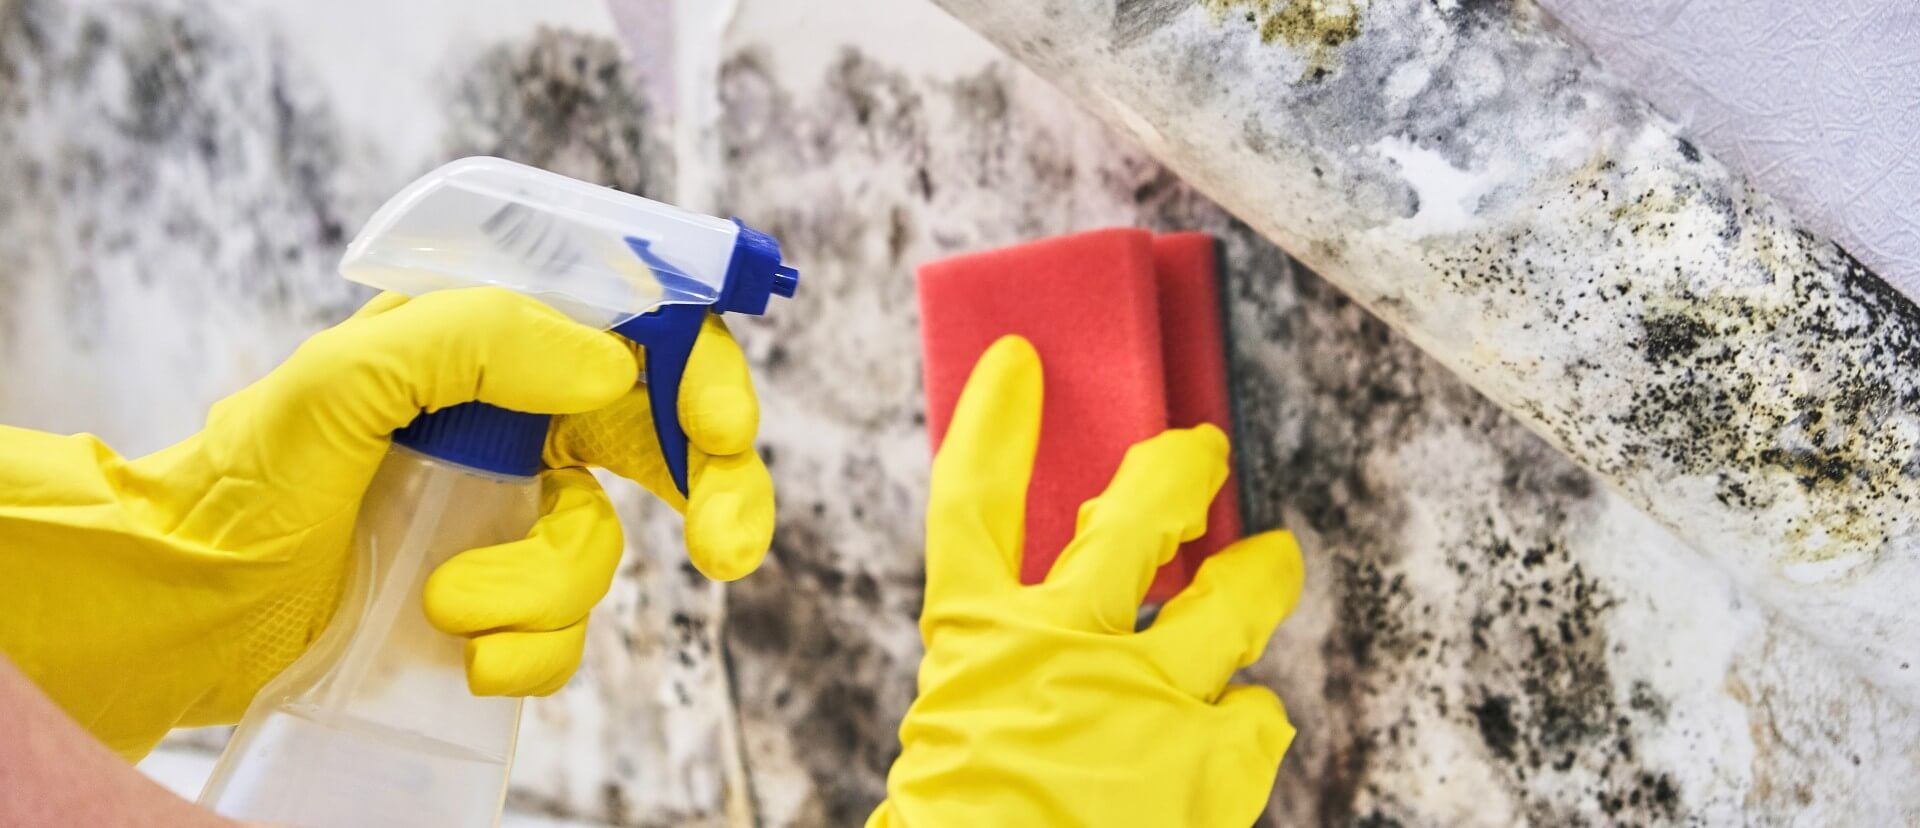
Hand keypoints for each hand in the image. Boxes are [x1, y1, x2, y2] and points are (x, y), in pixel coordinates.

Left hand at [0, 288, 771, 756]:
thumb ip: (474, 340)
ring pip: (602, 552)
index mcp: (490, 350)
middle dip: (719, 493)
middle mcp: (515, 425)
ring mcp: (508, 517)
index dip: (700, 372)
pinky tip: (462, 653)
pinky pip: (562, 632)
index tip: (721, 429)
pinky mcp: (494, 601)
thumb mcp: (339, 380)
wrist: (185, 608)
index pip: (632, 333)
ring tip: (449, 604)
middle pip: (665, 443)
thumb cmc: (242, 480)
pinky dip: (526, 651)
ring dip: (544, 589)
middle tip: (727, 550)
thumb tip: (609, 362)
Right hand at [869, 336, 1304, 826]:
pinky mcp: (1210, 760)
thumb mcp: (958, 736)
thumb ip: (1005, 678)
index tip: (1019, 363)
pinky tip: (1238, 730)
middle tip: (1203, 448)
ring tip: (1276, 560)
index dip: (995, 421)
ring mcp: (1146, 695)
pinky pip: (1258, 714)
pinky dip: (1249, 719)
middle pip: (1135, 517)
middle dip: (1178, 468)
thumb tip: (1056, 647)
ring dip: (1262, 573)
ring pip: (1233, 599)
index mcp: (974, 642)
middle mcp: (1064, 645)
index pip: (973, 499)